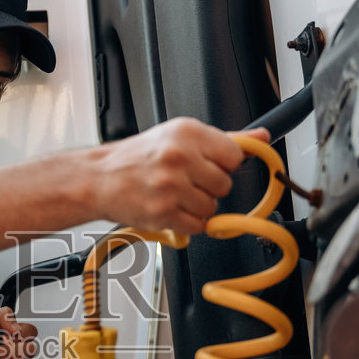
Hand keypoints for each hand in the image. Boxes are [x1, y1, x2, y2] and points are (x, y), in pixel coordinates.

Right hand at [91, 119, 268, 234]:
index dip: (223, 165)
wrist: (98, 178)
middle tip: (185, 181)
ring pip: (212, 207)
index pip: (234, 155)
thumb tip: (260, 138)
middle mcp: (180, 157)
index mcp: (187, 133)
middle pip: (224, 184)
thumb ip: (223, 139)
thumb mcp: (178, 136)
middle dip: (208, 186)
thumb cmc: (137, 158)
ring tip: (174, 195)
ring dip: (197, 206)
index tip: (209, 166)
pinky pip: (197, 225)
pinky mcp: (164, 213)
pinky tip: (170, 208)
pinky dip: (187, 222)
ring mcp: (171, 186)